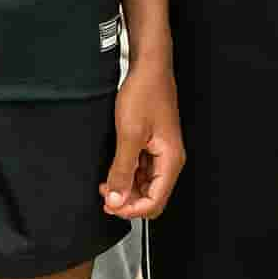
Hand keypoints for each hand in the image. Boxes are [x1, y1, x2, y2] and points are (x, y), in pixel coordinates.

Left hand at [101, 53, 183, 217]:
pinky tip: (113, 171)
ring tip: (106, 185)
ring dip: (126, 189)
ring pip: (145, 186)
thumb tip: (116, 199)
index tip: (111, 205)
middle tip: (106, 197)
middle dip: (128, 202)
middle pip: (152, 197)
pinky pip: (141, 172)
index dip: (132, 209)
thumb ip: (122, 170)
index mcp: (170, 160)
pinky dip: (127, 176)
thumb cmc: (145, 93)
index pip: (155, 201)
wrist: (148, 69)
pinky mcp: (152, 146)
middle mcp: (169, 159)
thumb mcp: (129, 135)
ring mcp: (161, 153)